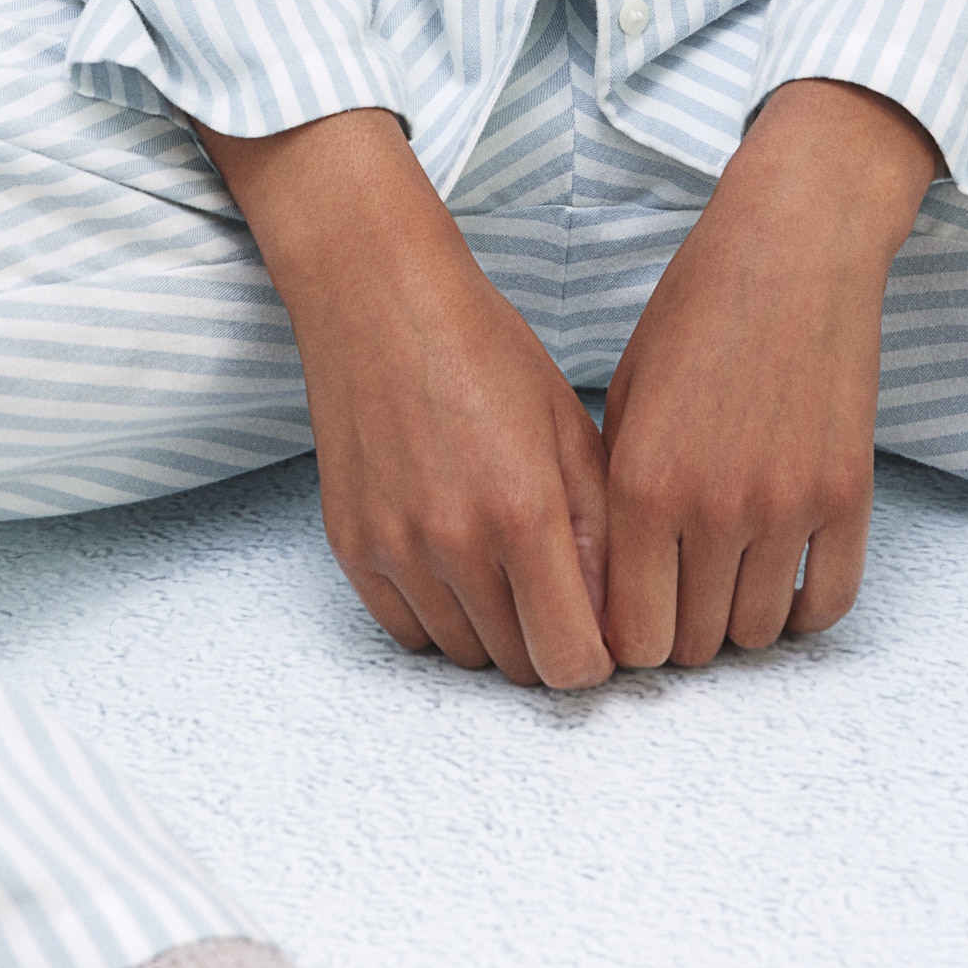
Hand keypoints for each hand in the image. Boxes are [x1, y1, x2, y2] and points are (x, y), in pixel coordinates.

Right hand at [193, 106, 613, 691]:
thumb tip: (614, 620)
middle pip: (519, 666)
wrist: (379, 301)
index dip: (597, 657)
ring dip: (495, 632)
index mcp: (524, 513)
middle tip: (558, 593)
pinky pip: (408, 631)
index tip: (604, 631)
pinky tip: (457, 564)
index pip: (571, 660)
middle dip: (549, 643)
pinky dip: (441, 617)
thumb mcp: (569, 429)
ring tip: (508, 569)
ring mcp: (395, 550)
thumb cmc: (486, 351)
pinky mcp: (353, 548)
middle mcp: (455, 544)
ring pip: (463, 654)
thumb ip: (598, 534)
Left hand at [600, 79, 936, 668]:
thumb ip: (614, 495)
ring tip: (725, 582)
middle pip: (693, 645)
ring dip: (737, 621)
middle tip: (677, 601)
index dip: (626, 642)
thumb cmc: (697, 310)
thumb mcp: (626, 397)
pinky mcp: (847, 495)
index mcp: (643, 484)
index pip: (631, 634)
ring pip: (759, 633)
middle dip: (678, 634)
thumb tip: (607, 584)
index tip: (631, 620)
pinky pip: (828, 602)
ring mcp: (787, 506)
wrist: (793, 247)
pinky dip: (802, 610)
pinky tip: (781, 579)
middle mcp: (713, 507)